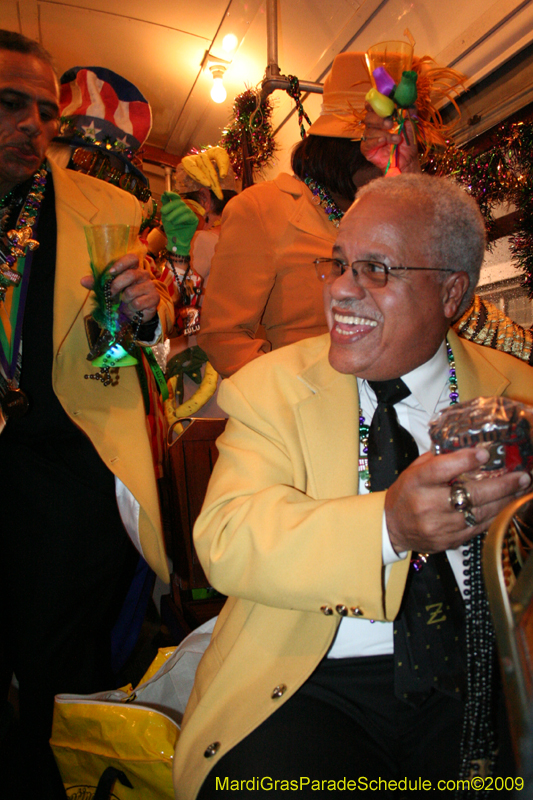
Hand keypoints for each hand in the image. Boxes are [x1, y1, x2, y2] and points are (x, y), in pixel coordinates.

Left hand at [81, 253, 158, 321]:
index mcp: (133, 268)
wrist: (135, 313)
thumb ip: (97, 284)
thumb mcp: (108, 289)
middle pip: (130, 275)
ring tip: (125, 303)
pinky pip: (137, 303)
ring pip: (131, 292)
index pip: (132, 258)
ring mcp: (150, 286)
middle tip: (111, 294)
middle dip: (116, 286)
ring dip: (124, 301)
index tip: (111, 272)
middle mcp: (143, 275)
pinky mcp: (154, 298)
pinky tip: (133, 309)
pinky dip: (131, 308)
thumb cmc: (122, 297)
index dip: (122, 263)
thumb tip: (83, 281)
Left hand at [160, 191, 198, 255]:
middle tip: (163, 212)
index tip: (166, 193)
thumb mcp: (165, 215)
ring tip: (169, 220)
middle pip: (179, 202)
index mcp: (178, 207)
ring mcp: (191, 214)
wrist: (175, 240)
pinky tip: (175, 223)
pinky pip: (188, 216)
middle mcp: (185, 209)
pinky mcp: (194, 220)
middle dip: (170, 206)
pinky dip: (180, 219)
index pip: (177, 198)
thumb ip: (166, 204)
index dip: (172, 195)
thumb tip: (164, 193)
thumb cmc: (170, 228)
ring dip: (174, 214)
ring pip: (183, 209)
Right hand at [360, 103, 420, 174]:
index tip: (383, 102)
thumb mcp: (411, 124)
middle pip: (368, 116)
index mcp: (382, 116)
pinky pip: (367, 143)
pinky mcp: (366, 149)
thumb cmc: (407, 142)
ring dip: (384, 134)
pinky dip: (376, 141)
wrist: (407, 160)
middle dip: (379, 119)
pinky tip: (384, 141)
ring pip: (369, 131)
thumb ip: (410, 112)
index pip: (373, 105)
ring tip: (397, 140)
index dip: (375, 102)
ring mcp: (369, 137)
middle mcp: (373, 125)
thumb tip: (409, 102)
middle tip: (390, 124)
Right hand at [385, 447, 531, 553]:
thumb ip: (440, 460)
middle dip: (501, 485)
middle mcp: (427, 505)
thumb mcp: (415, 470)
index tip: (486, 454)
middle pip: (470, 495)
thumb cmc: (407, 493)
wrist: (392, 527)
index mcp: (416, 482)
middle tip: (521, 476)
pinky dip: (494, 516)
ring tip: (520, 490)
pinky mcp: (447, 541)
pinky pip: (477, 528)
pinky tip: (506, 506)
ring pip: (479, 513)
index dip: (465, 461)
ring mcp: (438, 526)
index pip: (441, 469)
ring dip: (504, 501)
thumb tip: (472, 449)